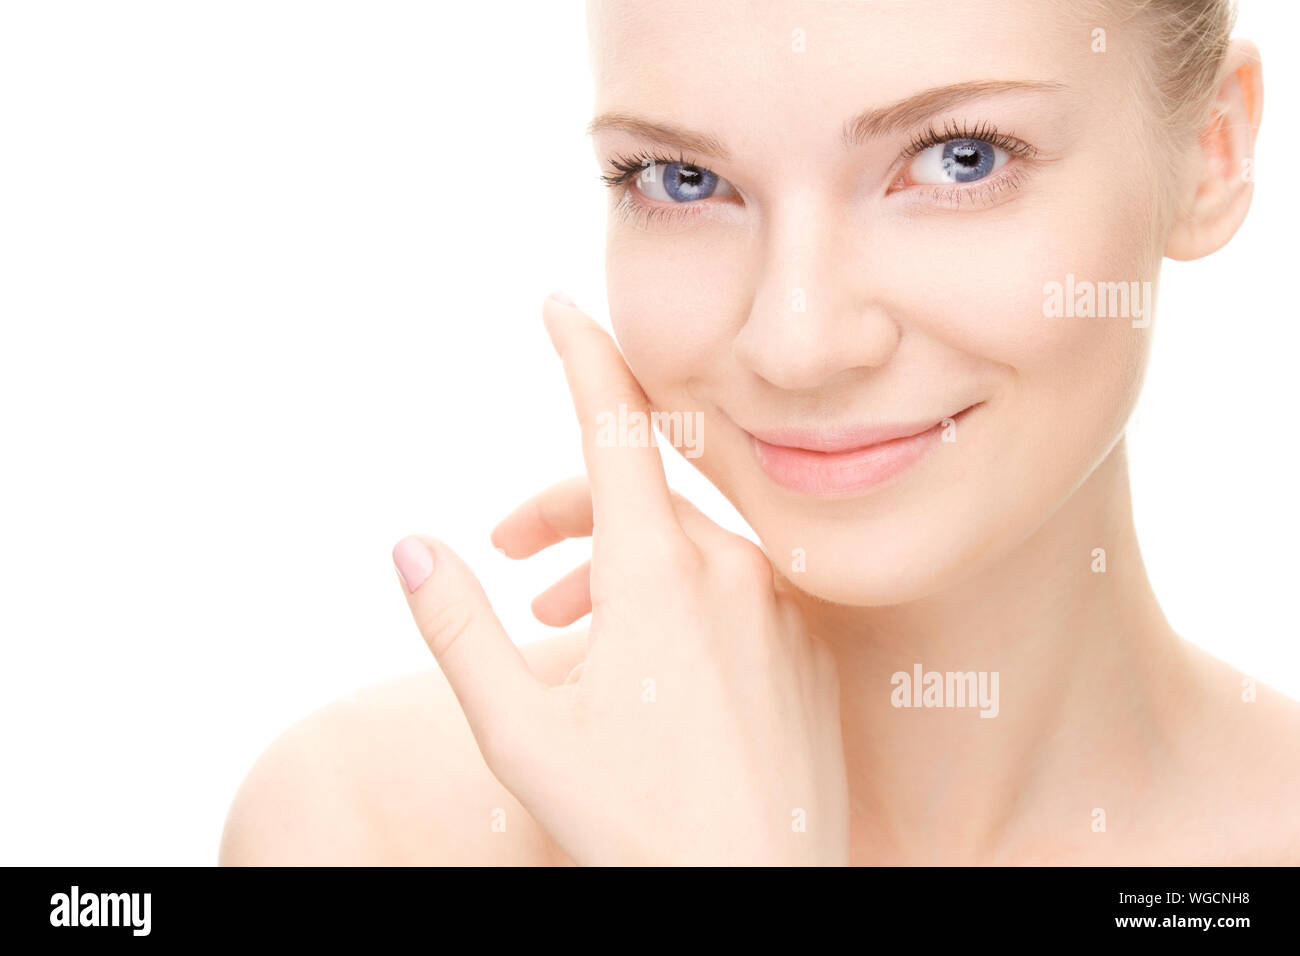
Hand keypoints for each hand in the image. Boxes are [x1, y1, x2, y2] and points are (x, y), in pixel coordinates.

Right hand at [390, 294, 849, 864]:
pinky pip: (728, 587)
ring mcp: (774, 604)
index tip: (556, 304)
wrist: (758, 894)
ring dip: (610, 560)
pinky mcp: (801, 642)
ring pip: (680, 542)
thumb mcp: (519, 731)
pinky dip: (671, 596)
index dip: (582, 354)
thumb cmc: (634, 823)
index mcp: (656, 573)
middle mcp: (727, 569)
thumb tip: (411, 546)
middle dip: (562, 507)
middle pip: (635, 494)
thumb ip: (459, 629)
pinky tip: (637, 655)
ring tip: (557, 619)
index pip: (616, 424)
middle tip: (505, 548)